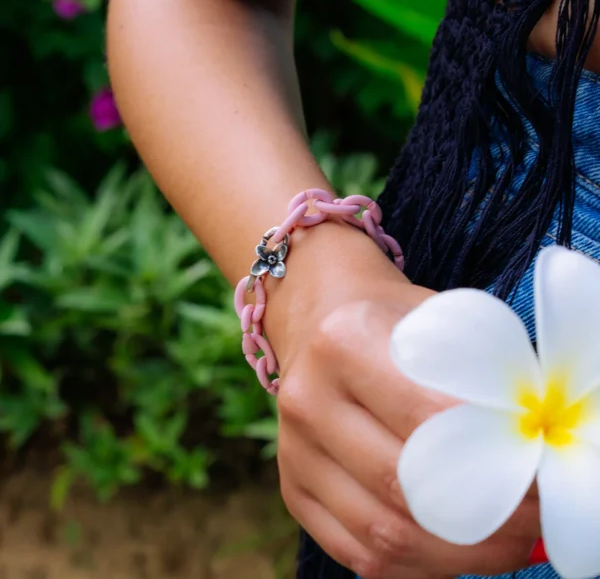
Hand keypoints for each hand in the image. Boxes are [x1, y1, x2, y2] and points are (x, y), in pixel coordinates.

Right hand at [267, 222, 540, 578]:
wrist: (322, 319)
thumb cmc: (389, 321)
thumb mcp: (432, 318)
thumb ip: (477, 373)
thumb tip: (532, 448)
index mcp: (343, 342)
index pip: (428, 416)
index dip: (494, 456)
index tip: (538, 472)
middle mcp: (307, 398)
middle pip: (403, 486)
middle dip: (485, 519)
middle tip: (532, 518)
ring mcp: (293, 450)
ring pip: (381, 533)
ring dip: (457, 554)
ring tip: (503, 541)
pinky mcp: (292, 487)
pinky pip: (357, 553)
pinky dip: (415, 566)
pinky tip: (453, 549)